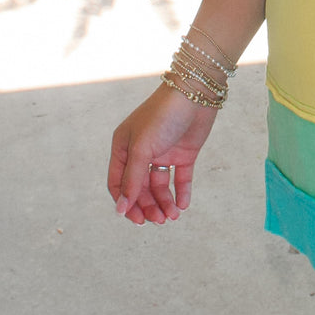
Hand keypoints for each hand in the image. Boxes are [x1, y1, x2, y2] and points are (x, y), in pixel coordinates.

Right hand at [107, 84, 218, 225]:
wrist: (196, 94)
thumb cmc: (162, 116)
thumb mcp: (142, 148)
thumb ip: (132, 179)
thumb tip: (121, 209)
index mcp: (124, 148)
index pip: (118, 184)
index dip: (126, 203)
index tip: (137, 220)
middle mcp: (141, 152)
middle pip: (140, 189)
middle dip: (148, 206)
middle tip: (159, 220)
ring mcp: (163, 153)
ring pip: (160, 187)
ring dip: (164, 203)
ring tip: (172, 216)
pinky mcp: (183, 154)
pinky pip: (180, 179)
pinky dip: (181, 193)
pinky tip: (183, 205)